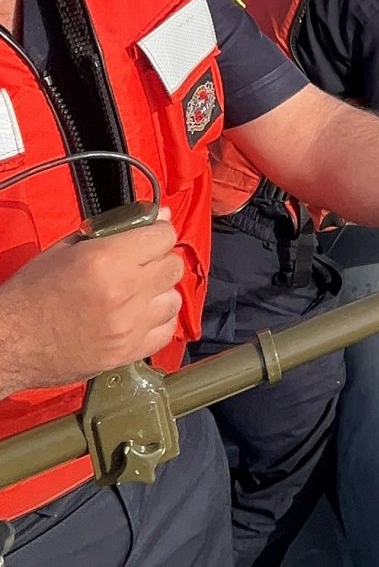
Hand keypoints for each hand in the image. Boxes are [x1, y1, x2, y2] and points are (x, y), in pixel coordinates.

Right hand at [0, 214, 181, 395]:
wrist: (12, 341)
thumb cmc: (32, 292)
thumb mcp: (66, 248)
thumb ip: (115, 229)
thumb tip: (158, 214)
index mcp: (106, 259)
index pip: (163, 236)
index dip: (157, 232)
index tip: (148, 236)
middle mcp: (124, 290)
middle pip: (173, 266)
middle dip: (159, 260)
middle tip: (140, 264)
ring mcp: (130, 325)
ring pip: (174, 298)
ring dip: (160, 292)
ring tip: (138, 292)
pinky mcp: (129, 352)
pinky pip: (166, 330)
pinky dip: (158, 321)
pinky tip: (139, 316)